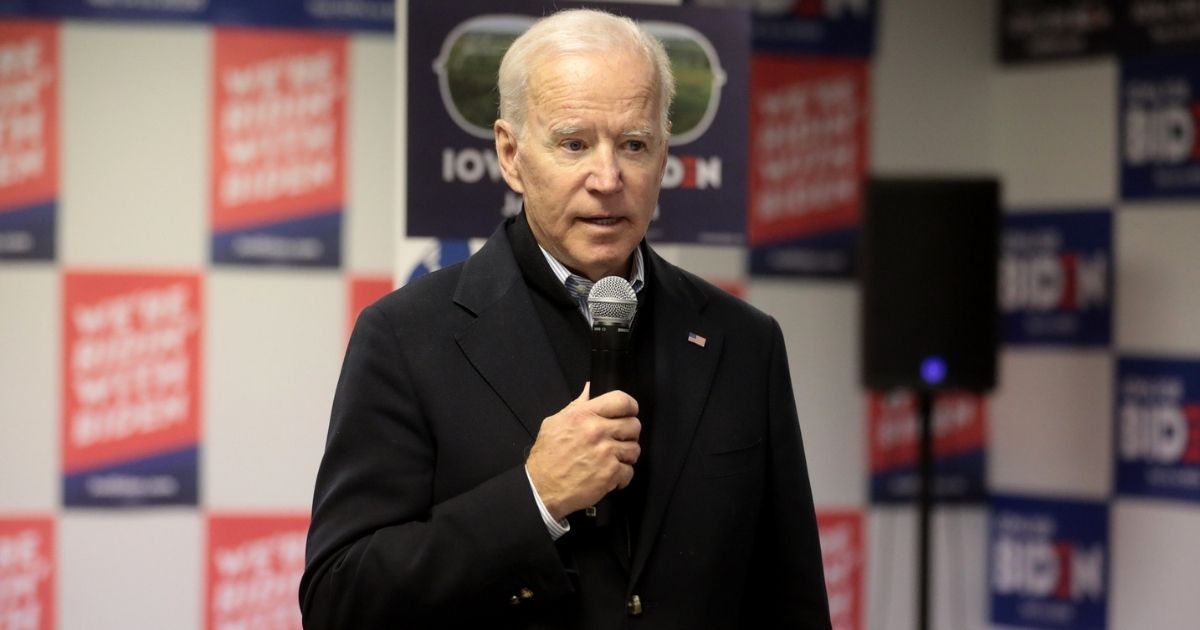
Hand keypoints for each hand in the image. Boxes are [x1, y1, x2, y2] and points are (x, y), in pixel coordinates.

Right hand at [526, 383, 640, 520]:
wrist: (541, 488)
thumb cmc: (546, 457)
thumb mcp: (555, 423)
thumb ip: (577, 405)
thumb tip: (590, 389)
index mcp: (584, 415)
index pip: (622, 401)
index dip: (630, 407)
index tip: (629, 413)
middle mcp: (597, 431)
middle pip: (634, 425)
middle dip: (629, 434)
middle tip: (618, 441)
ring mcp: (605, 452)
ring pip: (634, 449)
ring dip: (626, 456)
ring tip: (612, 460)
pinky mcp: (610, 473)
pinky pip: (629, 471)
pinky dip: (622, 476)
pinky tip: (609, 476)